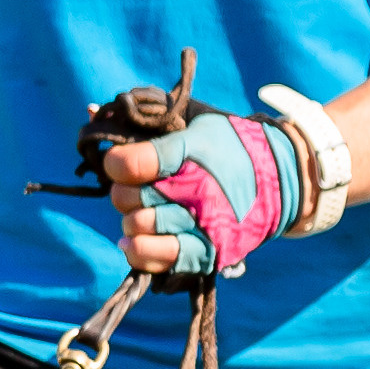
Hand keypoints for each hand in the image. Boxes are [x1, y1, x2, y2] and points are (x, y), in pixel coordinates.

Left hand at [102, 106, 302, 277]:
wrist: (281, 180)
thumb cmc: (228, 147)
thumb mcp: (196, 122)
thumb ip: (148, 119)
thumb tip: (89, 109)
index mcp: (193, 150)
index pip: (135, 163)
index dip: (116, 164)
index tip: (118, 164)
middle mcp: (198, 189)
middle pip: (131, 198)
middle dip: (123, 193)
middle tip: (134, 189)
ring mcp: (204, 223)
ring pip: (139, 228)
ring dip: (130, 221)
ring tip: (140, 214)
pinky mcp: (209, 252)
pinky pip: (159, 259)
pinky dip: (138, 252)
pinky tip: (132, 242)